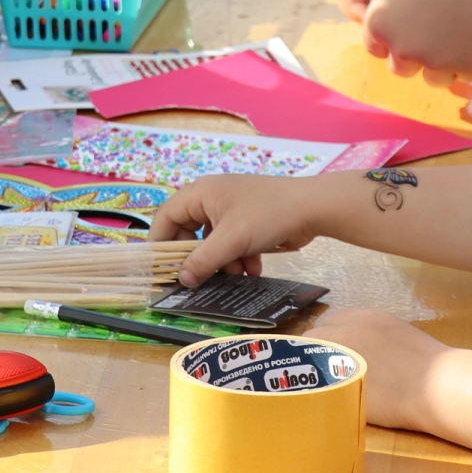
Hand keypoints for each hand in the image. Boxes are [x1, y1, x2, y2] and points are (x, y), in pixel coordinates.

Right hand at [150, 175, 325, 285]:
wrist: (311, 207)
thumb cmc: (266, 215)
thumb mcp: (231, 240)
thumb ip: (202, 261)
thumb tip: (182, 279)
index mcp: (200, 193)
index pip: (166, 217)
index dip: (160, 244)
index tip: (160, 270)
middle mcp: (211, 198)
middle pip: (190, 232)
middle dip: (199, 258)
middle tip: (199, 278)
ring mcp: (230, 209)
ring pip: (213, 241)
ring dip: (222, 261)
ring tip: (236, 273)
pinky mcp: (248, 220)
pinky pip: (232, 242)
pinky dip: (239, 257)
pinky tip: (253, 268)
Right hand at [307, 306, 448, 431]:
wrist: (441, 386)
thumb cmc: (395, 400)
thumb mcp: (353, 398)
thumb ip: (329, 384)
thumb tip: (316, 386)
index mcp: (338, 339)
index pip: (305, 342)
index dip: (300, 358)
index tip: (303, 375)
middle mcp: (352, 321)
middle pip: (323, 328)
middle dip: (319, 345)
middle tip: (324, 369)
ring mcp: (374, 316)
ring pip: (342, 319)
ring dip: (338, 334)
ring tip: (346, 358)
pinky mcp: (391, 319)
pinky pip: (362, 318)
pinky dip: (357, 330)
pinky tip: (369, 350)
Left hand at [362, 0, 471, 88]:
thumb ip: (397, 18)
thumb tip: (399, 46)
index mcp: (378, 25)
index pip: (378, 48)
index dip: (396, 37)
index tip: (413, 23)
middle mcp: (402, 48)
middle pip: (402, 68)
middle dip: (418, 54)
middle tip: (438, 29)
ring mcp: (436, 61)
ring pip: (434, 78)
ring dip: (444, 62)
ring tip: (459, 30)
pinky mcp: (469, 66)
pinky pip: (465, 74)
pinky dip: (471, 58)